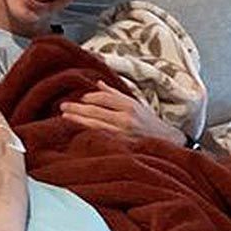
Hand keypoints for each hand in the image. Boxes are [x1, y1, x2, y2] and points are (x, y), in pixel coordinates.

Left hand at [60, 80, 184, 143]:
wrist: (168, 143)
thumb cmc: (149, 123)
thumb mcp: (135, 104)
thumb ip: (115, 94)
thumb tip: (97, 82)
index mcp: (129, 106)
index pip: (103, 98)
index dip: (89, 97)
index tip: (80, 98)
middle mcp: (125, 120)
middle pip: (95, 112)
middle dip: (76, 108)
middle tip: (62, 107)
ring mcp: (122, 135)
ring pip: (94, 126)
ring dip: (77, 121)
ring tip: (64, 118)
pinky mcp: (120, 148)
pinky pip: (100, 140)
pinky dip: (87, 135)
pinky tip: (76, 133)